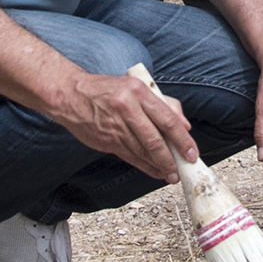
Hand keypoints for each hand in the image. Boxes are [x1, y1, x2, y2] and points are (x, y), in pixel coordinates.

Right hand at [50, 60, 199, 182]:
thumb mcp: (137, 87)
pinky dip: (144, 166)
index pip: (167, 120)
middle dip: (171, 159)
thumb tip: (184, 126)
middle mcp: (127, 109)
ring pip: (142, 152)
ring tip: (170, 174)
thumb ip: (163, 104)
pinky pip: (129, 157)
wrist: (70, 95)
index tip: (192, 152)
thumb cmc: (108, 89)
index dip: (182, 140)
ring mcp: (115, 127)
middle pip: (155, 140)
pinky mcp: (106, 140)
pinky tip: (154, 171)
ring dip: (159, 166)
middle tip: (182, 170)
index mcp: (138, 92)